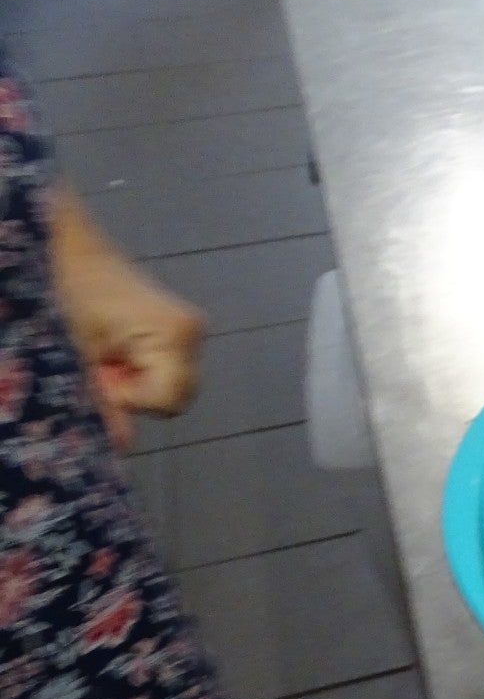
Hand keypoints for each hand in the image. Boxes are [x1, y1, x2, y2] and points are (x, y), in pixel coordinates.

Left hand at [61, 267, 204, 451]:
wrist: (79, 252)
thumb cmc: (75, 296)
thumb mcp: (81, 355)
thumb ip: (105, 402)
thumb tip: (122, 446)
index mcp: (174, 335)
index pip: (169, 400)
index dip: (135, 400)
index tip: (107, 377)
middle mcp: (194, 334)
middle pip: (181, 396)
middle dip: (141, 393)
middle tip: (108, 369)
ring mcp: (194, 330)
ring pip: (179, 386)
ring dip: (145, 383)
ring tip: (114, 358)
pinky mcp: (186, 329)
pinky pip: (175, 368)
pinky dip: (149, 370)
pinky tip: (126, 351)